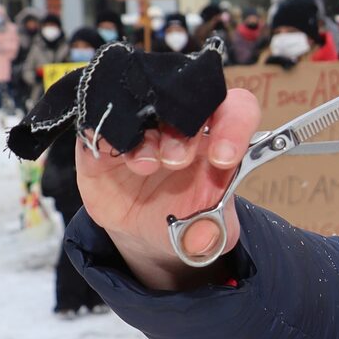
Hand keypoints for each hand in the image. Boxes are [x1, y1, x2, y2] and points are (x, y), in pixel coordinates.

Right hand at [75, 88, 260, 290]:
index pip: (238, 108)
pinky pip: (100, 118)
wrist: (142, 228)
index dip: (234, 126)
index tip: (224, 158)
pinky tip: (115, 155)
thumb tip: (203, 238)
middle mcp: (181, 121)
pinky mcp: (103, 132)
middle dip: (184, 131)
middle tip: (177, 162)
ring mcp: (141, 123)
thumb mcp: (206, 234)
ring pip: (144, 103)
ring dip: (146, 136)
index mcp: (218, 136)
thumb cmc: (184, 217)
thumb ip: (213, 234)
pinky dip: (108, 132)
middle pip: (188, 100)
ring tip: (145, 166)